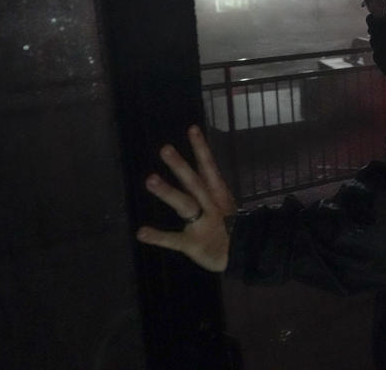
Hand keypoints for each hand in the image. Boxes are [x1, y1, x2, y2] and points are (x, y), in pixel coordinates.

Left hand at [136, 125, 236, 271]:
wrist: (244, 256)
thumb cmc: (230, 228)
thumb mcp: (224, 203)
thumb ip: (209, 185)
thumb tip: (200, 163)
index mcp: (218, 195)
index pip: (209, 167)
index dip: (201, 149)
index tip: (192, 129)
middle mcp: (211, 205)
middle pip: (195, 182)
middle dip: (180, 166)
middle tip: (164, 149)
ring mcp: (202, 223)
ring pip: (185, 205)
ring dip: (168, 191)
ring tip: (149, 179)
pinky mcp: (194, 244)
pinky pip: (175, 239)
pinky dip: (158, 236)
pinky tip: (141, 232)